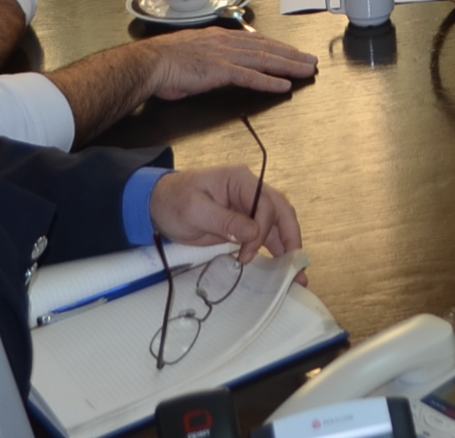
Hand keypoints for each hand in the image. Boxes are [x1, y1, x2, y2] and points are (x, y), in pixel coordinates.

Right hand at [132, 27, 317, 99]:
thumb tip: (218, 62)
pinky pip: (250, 77)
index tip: (293, 51)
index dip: (278, 47)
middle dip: (291, 55)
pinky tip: (283, 85)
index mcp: (220, 38)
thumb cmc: (165, 61)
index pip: (256, 41)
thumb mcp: (193, 52)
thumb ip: (211, 56)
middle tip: (310, 60)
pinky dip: (268, 81)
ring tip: (306, 70)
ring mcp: (224, 56)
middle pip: (267, 48)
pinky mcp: (220, 71)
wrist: (150, 63)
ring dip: (288, 66)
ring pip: (264, 60)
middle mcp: (226, 43)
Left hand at [151, 165, 303, 260]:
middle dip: (291, 238)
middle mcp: (250, 191)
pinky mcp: (243, 223)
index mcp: (240, 180)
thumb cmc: (173, 201)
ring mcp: (248, 207)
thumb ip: (224, 221)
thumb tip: (252, 234)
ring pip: (277, 224)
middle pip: (281, 211)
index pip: (265, 203)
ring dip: (287, 247)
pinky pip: (265, 234)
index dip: (262, 230)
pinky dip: (274, 250)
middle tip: (296, 266)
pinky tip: (281, 268)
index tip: (247, 253)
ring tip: (296, 275)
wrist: (158, 205)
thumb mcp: (194, 210)